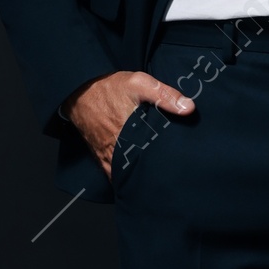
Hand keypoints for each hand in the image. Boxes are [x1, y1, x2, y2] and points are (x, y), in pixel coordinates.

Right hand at [63, 68, 195, 175]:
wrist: (79, 90)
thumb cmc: (110, 87)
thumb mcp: (140, 83)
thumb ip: (165, 95)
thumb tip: (189, 108)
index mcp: (130, 132)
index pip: (152, 156)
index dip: (164, 164)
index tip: (177, 169)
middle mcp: (117, 147)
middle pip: (138, 169)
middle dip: (152, 176)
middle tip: (169, 181)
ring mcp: (107, 154)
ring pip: (123, 175)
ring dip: (135, 179)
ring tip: (153, 186)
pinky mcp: (100, 155)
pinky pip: (111, 174)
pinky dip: (120, 179)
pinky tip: (132, 183)